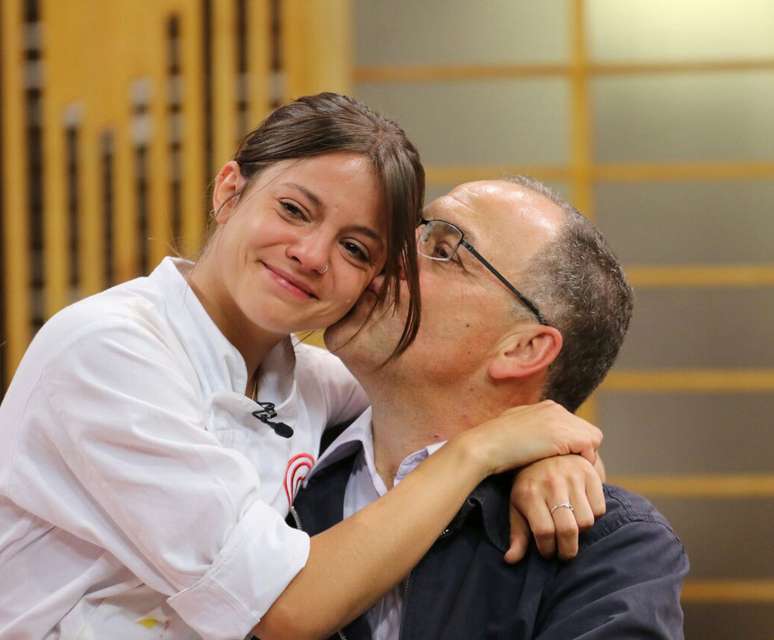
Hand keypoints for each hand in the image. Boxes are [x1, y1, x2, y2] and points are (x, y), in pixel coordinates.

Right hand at [458, 400, 602, 477]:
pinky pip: (591, 449)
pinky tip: (568, 472)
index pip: (572, 424)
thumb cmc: (492, 445)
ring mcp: (561, 420)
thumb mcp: (514, 432)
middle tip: (572, 470)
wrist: (485, 446)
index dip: (572, 443)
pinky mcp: (566, 435)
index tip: (564, 461)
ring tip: (571, 472)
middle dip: (581, 449)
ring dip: (585, 456)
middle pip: (586, 430)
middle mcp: (556, 409)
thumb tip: (534, 444)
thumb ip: (529, 432)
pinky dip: (584, 462)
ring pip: (593, 438)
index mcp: (544, 407)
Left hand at [505, 454, 605, 562]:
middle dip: (568, 550)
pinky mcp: (588, 472)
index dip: (548, 549)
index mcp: (529, 493)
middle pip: (568, 529)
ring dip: (581, 532)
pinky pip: (599, 508)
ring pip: (586, 521)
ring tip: (571, 528)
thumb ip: (518, 534)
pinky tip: (581, 512)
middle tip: (565, 553)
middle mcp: (551, 483)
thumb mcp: (517, 506)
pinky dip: (593, 516)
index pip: (544, 532)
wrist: (543, 452)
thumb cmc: (529, 485)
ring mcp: (571, 476)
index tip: (548, 552)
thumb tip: (511, 560)